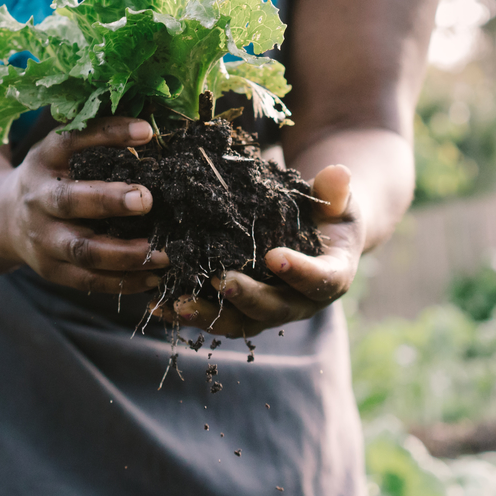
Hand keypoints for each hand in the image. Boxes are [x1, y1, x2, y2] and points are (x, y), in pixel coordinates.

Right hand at [0, 116, 168, 293]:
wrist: (4, 218)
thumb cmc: (51, 178)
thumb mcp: (61, 152)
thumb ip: (96, 140)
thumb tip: (149, 131)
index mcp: (44, 160)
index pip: (71, 141)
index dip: (107, 134)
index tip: (146, 131)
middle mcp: (38, 199)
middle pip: (69, 201)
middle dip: (108, 201)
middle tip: (145, 199)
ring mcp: (43, 239)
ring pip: (83, 250)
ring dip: (126, 254)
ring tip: (164, 253)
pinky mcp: (52, 269)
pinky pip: (88, 280)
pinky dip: (123, 282)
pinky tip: (153, 277)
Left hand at [170, 165, 361, 337]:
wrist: (318, 236)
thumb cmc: (328, 212)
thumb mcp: (337, 199)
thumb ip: (336, 191)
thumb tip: (338, 173)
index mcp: (332, 276)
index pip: (321, 280)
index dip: (300, 272)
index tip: (275, 257)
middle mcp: (301, 303)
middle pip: (275, 309)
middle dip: (245, 297)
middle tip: (218, 280)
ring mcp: (270, 311)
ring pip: (239, 322)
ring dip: (207, 315)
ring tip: (176, 303)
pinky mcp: (243, 311)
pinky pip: (216, 317)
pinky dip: (188, 313)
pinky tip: (157, 304)